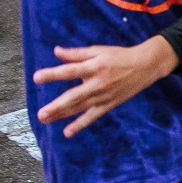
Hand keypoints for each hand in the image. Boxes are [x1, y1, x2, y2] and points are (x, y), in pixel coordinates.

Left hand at [32, 38, 177, 136]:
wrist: (144, 66)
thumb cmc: (119, 56)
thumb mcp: (98, 50)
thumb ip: (76, 53)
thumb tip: (57, 51)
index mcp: (93, 67)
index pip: (69, 71)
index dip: (53, 74)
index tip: (37, 78)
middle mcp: (97, 84)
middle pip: (74, 97)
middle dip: (56, 106)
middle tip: (41, 113)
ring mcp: (103, 96)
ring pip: (80, 108)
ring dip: (62, 115)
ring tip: (45, 119)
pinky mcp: (108, 104)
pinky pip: (92, 117)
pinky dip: (80, 125)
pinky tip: (67, 132)